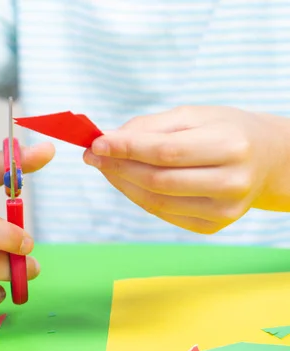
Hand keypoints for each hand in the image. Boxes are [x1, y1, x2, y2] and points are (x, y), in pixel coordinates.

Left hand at [82, 106, 289, 233]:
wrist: (267, 159)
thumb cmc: (225, 130)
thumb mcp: (193, 115)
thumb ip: (150, 127)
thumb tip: (108, 140)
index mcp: (230, 146)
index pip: (165, 152)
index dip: (126, 149)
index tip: (96, 143)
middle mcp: (231, 182)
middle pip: (157, 180)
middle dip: (117, 167)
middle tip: (93, 155)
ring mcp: (224, 210)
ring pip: (156, 202)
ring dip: (122, 184)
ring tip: (105, 166)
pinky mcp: (214, 226)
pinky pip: (164, 214)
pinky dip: (138, 197)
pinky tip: (127, 181)